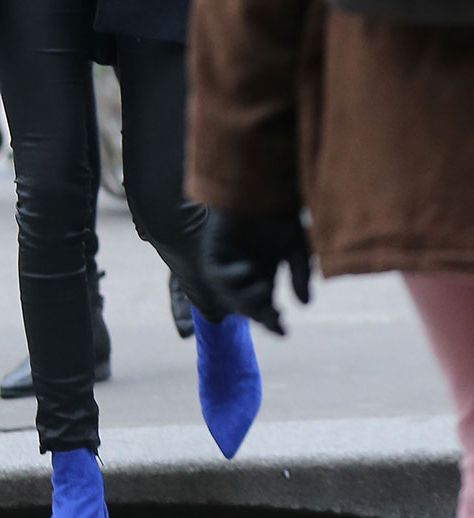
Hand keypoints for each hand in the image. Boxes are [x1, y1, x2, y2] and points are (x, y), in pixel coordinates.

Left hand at [199, 207, 311, 335]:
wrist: (259, 185)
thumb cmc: (278, 213)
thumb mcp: (296, 247)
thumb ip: (300, 274)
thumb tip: (304, 306)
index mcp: (261, 275)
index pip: (263, 307)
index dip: (271, 322)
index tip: (283, 332)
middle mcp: (242, 273)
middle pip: (245, 306)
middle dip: (259, 314)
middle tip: (273, 314)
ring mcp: (226, 262)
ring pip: (229, 295)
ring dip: (245, 300)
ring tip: (265, 291)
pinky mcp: (213, 250)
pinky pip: (215, 274)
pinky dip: (231, 278)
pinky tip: (248, 271)